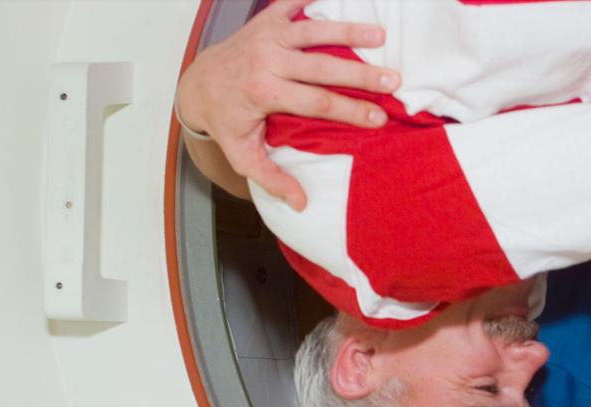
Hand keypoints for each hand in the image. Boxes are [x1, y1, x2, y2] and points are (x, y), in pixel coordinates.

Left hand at [175, 0, 399, 209]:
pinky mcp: (266, 20)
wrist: (197, 83)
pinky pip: (292, 4)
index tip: (379, 119)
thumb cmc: (226, 121)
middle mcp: (266, 60)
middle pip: (323, 67)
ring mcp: (266, 36)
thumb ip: (271, 178)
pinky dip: (313, 0)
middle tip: (393, 80)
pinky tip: (345, 0)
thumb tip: (300, 203)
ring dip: (348, 31)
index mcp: (264, 93)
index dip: (350, 111)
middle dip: (361, 74)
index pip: (317, 103)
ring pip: (313, 31)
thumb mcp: (242, 155)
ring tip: (381, 36)